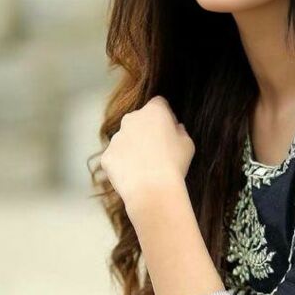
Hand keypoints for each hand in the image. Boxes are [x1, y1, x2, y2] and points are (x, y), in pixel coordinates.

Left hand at [100, 95, 194, 209]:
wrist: (152, 190)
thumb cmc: (174, 165)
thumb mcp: (188, 145)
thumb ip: (181, 132)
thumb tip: (175, 129)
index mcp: (153, 111)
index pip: (160, 104)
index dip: (166, 116)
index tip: (170, 131)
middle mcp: (131, 119)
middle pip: (139, 120)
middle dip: (146, 131)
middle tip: (157, 151)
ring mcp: (116, 137)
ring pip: (126, 139)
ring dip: (134, 148)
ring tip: (146, 168)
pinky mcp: (107, 155)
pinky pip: (116, 157)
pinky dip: (123, 164)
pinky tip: (135, 176)